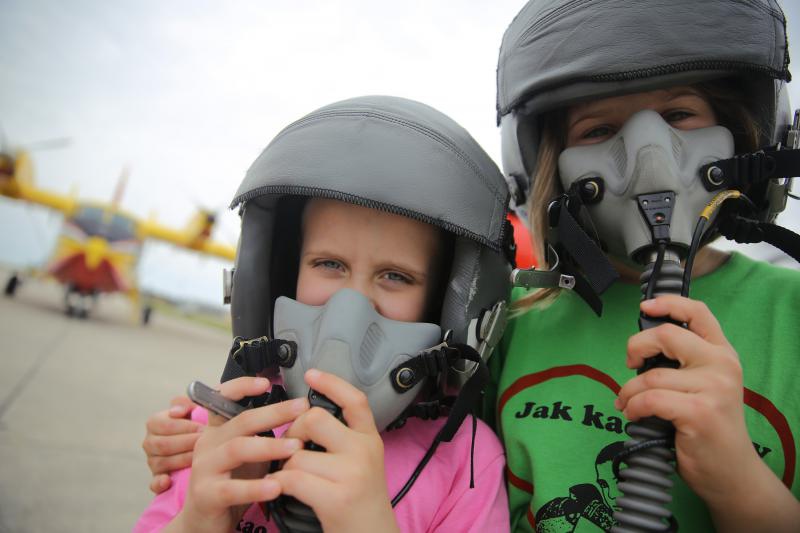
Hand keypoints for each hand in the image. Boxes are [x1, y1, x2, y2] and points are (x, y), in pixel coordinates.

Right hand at [143, 395, 200, 492]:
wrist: (200, 441)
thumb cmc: (196, 422)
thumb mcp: (191, 409)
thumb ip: (184, 404)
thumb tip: (177, 411)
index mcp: (155, 423)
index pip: (164, 425)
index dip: (184, 427)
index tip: (203, 428)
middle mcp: (150, 443)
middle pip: (163, 444)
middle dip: (187, 443)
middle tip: (206, 443)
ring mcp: (152, 462)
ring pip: (162, 463)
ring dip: (182, 460)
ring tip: (201, 457)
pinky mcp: (158, 479)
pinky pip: (154, 483)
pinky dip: (159, 483)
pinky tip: (168, 481)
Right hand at [169, 377, 308, 532]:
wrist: (204, 521)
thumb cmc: (232, 482)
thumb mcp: (247, 453)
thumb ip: (264, 433)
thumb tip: (300, 413)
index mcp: (218, 429)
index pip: (223, 398)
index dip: (242, 386)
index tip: (267, 382)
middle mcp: (208, 443)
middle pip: (242, 420)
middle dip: (274, 412)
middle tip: (302, 408)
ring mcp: (204, 468)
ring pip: (237, 449)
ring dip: (270, 446)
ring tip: (296, 447)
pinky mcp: (206, 495)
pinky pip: (232, 489)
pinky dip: (255, 487)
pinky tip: (277, 486)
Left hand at [271, 369, 399, 532]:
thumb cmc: (359, 502)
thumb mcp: (362, 464)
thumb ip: (344, 440)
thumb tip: (306, 418)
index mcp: (371, 440)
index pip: (355, 400)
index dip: (332, 383)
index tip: (311, 374)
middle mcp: (365, 451)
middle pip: (316, 419)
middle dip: (293, 431)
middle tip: (290, 450)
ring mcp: (352, 473)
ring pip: (297, 453)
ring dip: (284, 467)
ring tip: (289, 479)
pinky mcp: (336, 498)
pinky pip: (292, 478)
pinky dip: (278, 484)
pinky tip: (280, 491)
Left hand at [615, 295, 777, 520]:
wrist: (732, 472)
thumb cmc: (708, 428)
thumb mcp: (704, 386)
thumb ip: (683, 364)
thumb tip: (640, 349)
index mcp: (723, 354)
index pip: (698, 313)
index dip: (669, 304)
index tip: (645, 307)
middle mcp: (722, 365)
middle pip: (666, 335)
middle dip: (635, 347)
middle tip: (630, 364)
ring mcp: (713, 388)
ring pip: (650, 375)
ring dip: (628, 391)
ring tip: (626, 404)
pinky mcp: (699, 412)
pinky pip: (650, 399)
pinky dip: (633, 407)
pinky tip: (634, 415)